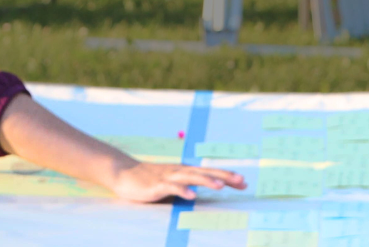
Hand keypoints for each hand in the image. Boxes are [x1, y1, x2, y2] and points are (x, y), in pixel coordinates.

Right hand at [108, 161, 246, 201]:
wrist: (124, 174)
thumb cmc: (149, 180)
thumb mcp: (171, 183)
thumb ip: (185, 187)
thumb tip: (200, 195)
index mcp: (185, 172)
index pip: (210, 173)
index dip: (227, 176)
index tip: (244, 182)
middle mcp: (179, 171)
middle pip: (205, 172)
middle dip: (224, 176)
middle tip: (241, 181)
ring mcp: (168, 177)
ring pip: (191, 177)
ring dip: (206, 181)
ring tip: (220, 186)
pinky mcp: (157, 185)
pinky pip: (171, 188)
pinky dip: (182, 190)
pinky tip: (191, 196)